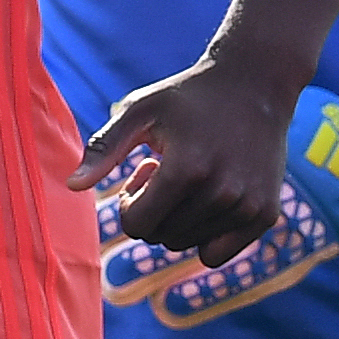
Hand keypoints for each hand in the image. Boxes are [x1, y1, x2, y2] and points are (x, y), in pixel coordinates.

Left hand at [69, 57, 293, 267]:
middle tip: (163, 169)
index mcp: (186, 168)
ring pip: (187, 245)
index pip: (137, 225)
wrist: (254, 84)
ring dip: (177, 218)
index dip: (128, 203)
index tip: (140, 172)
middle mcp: (222, 192)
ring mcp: (248, 205)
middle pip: (161, 237)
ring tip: (188, 176)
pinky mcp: (266, 214)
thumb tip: (72, 187)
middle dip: (152, 209)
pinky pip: (217, 255)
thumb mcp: (140, 110)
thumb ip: (104, 148)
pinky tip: (207, 198)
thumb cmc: (186, 96)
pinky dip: (203, 236)